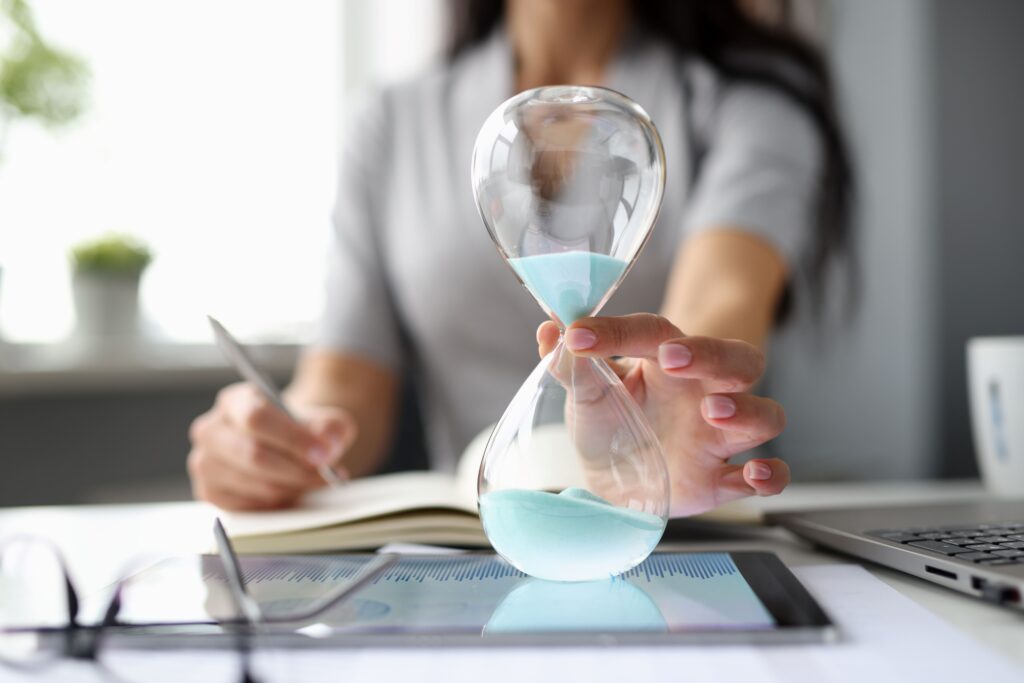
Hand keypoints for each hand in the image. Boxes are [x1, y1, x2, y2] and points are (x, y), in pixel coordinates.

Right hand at [187, 382, 356, 509]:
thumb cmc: (300, 431)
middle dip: (296, 469)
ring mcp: (205, 462)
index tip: (322, 454)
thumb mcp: (322, 421)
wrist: (285, 449)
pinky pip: (248, 505)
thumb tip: (326, 445)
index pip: (256, 418)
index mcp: (235, 401)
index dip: (291, 438)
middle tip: (326, 476)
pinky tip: (292, 492)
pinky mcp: (209, 492)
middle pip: (253, 454)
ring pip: (254, 483)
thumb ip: (329, 428)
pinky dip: (277, 502)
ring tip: (314, 482)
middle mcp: (211, 429)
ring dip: (291, 487)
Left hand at [537, 314, 787, 516]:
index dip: (617, 331)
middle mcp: (702, 392)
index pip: (652, 333)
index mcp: (665, 362)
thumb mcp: (584, 394)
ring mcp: (718, 437)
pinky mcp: (724, 480)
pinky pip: (767, 476)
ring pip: (764, 414)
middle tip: (674, 358)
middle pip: (736, 360)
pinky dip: (772, 475)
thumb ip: (570, 365)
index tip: (578, 335)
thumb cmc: (608, 421)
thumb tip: (549, 331)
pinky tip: (756, 473)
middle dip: (713, 355)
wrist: (615, 481)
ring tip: (715, 413)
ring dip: (747, 410)